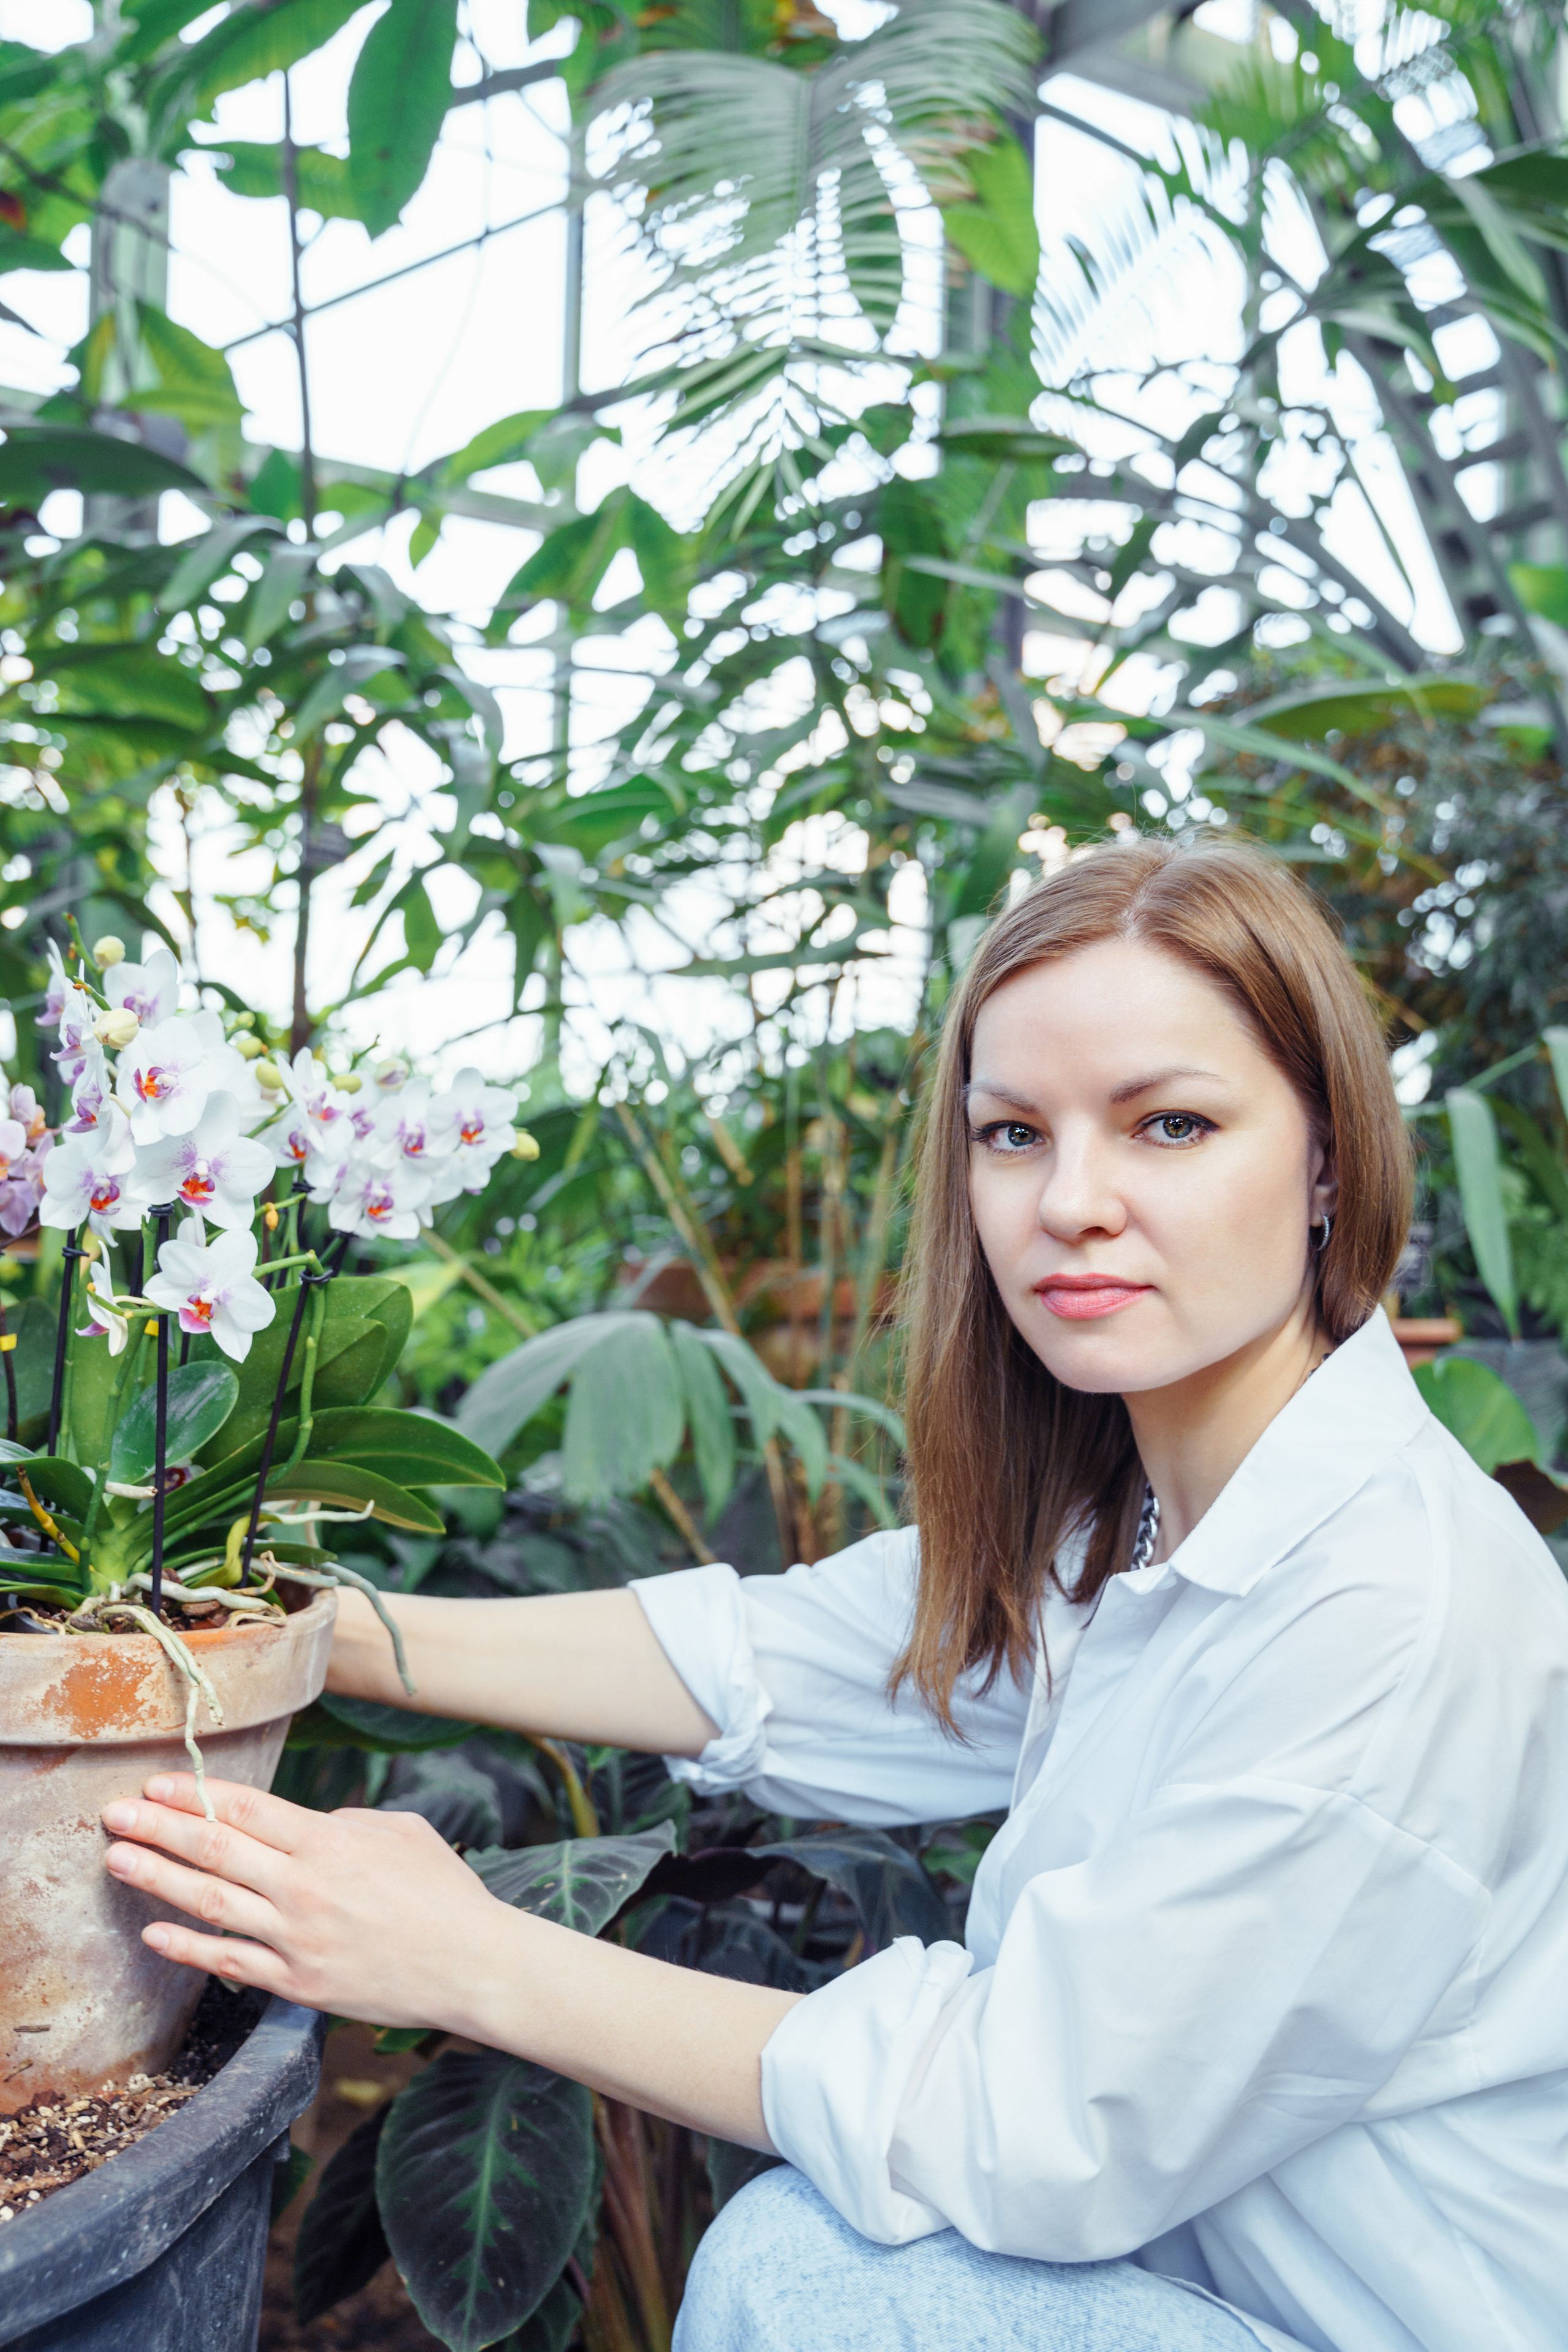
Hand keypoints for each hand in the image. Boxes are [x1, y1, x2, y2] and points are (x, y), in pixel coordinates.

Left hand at [101, 1774, 505, 2029]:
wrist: (472, 1966)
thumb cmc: (444, 1892)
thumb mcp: (402, 1832)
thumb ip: (346, 1822)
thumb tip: (307, 1825)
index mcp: (331, 1841)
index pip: (246, 1809)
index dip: (196, 1793)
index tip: (156, 1783)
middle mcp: (304, 1887)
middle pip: (215, 1849)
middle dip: (159, 1827)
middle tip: (113, 1813)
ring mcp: (297, 1938)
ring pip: (211, 1904)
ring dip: (158, 1879)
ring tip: (117, 1859)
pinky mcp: (299, 1983)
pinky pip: (230, 1963)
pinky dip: (188, 1948)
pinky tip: (152, 1933)